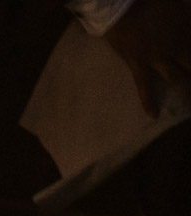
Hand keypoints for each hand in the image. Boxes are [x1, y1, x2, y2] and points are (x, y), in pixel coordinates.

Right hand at [107, 0, 190, 117]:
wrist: (121, 7)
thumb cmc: (151, 2)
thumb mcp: (178, 6)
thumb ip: (188, 20)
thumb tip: (190, 26)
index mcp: (187, 33)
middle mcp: (176, 49)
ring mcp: (157, 60)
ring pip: (178, 80)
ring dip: (187, 93)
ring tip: (190, 106)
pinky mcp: (138, 65)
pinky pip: (143, 86)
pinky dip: (148, 101)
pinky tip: (153, 115)